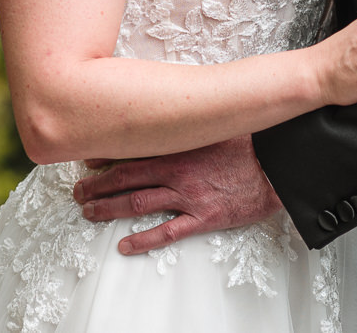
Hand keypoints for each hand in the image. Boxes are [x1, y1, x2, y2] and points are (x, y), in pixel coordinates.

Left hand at [74, 136, 281, 254]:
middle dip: (97, 184)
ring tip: (89, 212)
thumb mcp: (215, 124)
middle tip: (78, 190)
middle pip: (125, 177)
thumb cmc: (249, 142)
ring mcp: (188, 195)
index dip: (106, 155)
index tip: (88, 160)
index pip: (132, 148)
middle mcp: (177, 170)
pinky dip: (143, 240)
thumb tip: (171, 111)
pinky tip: (125, 246)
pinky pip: (167, 232)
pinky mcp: (203, 217)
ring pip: (137, 203)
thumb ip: (190, 122)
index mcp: (179, 144)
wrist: (278, 164)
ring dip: (109, 208)